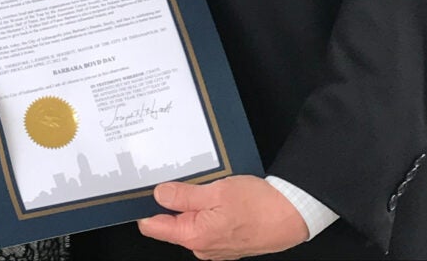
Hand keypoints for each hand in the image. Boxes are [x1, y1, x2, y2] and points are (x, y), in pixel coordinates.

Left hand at [137, 175, 308, 259]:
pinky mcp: (226, 242)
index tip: (136, 196)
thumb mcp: (216, 191)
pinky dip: (205, 210)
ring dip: (191, 205)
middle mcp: (203, 246)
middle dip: (171, 203)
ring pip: (191, 222)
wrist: (290, 215)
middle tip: (174, 179)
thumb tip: (159, 195)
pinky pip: (206, 225)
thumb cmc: (258, 204)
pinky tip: (215, 196)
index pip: (157, 227)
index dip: (146, 210)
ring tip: (201, 186)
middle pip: (173, 223)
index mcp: (195, 235)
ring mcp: (215, 246)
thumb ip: (184, 195)